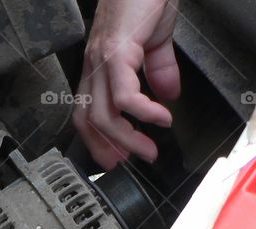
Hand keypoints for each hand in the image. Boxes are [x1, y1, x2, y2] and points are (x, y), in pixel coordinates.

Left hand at [73, 0, 180, 168]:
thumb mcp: (155, 39)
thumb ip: (159, 68)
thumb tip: (168, 94)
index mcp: (99, 65)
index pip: (87, 112)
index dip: (97, 139)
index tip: (115, 158)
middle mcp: (94, 65)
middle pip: (87, 119)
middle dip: (106, 147)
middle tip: (129, 162)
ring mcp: (102, 59)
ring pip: (104, 114)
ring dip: (128, 138)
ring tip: (150, 149)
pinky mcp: (116, 52)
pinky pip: (124, 96)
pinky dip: (143, 113)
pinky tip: (161, 118)